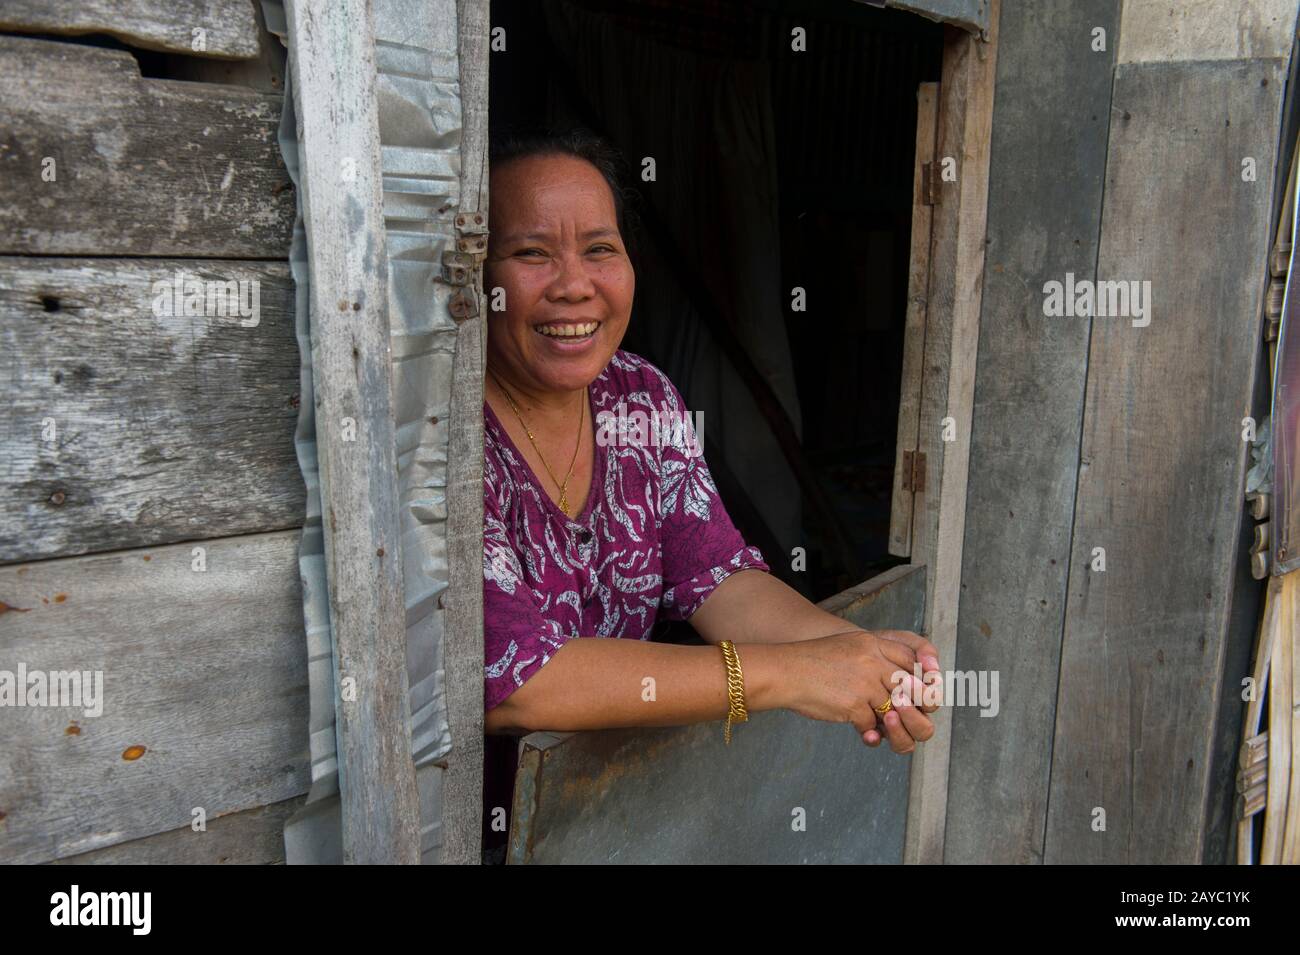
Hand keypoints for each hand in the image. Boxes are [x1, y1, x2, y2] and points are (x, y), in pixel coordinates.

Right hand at [780, 629, 939, 753]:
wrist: (784, 672)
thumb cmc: (811, 661)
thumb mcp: (847, 647)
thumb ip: (874, 657)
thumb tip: (899, 681)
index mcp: (871, 643)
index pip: (910, 658)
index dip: (918, 676)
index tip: (916, 690)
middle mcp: (872, 661)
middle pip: (910, 686)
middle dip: (910, 703)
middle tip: (904, 712)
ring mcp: (865, 684)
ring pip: (893, 709)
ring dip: (886, 719)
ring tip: (877, 721)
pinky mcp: (854, 705)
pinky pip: (871, 724)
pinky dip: (865, 730)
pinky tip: (858, 728)